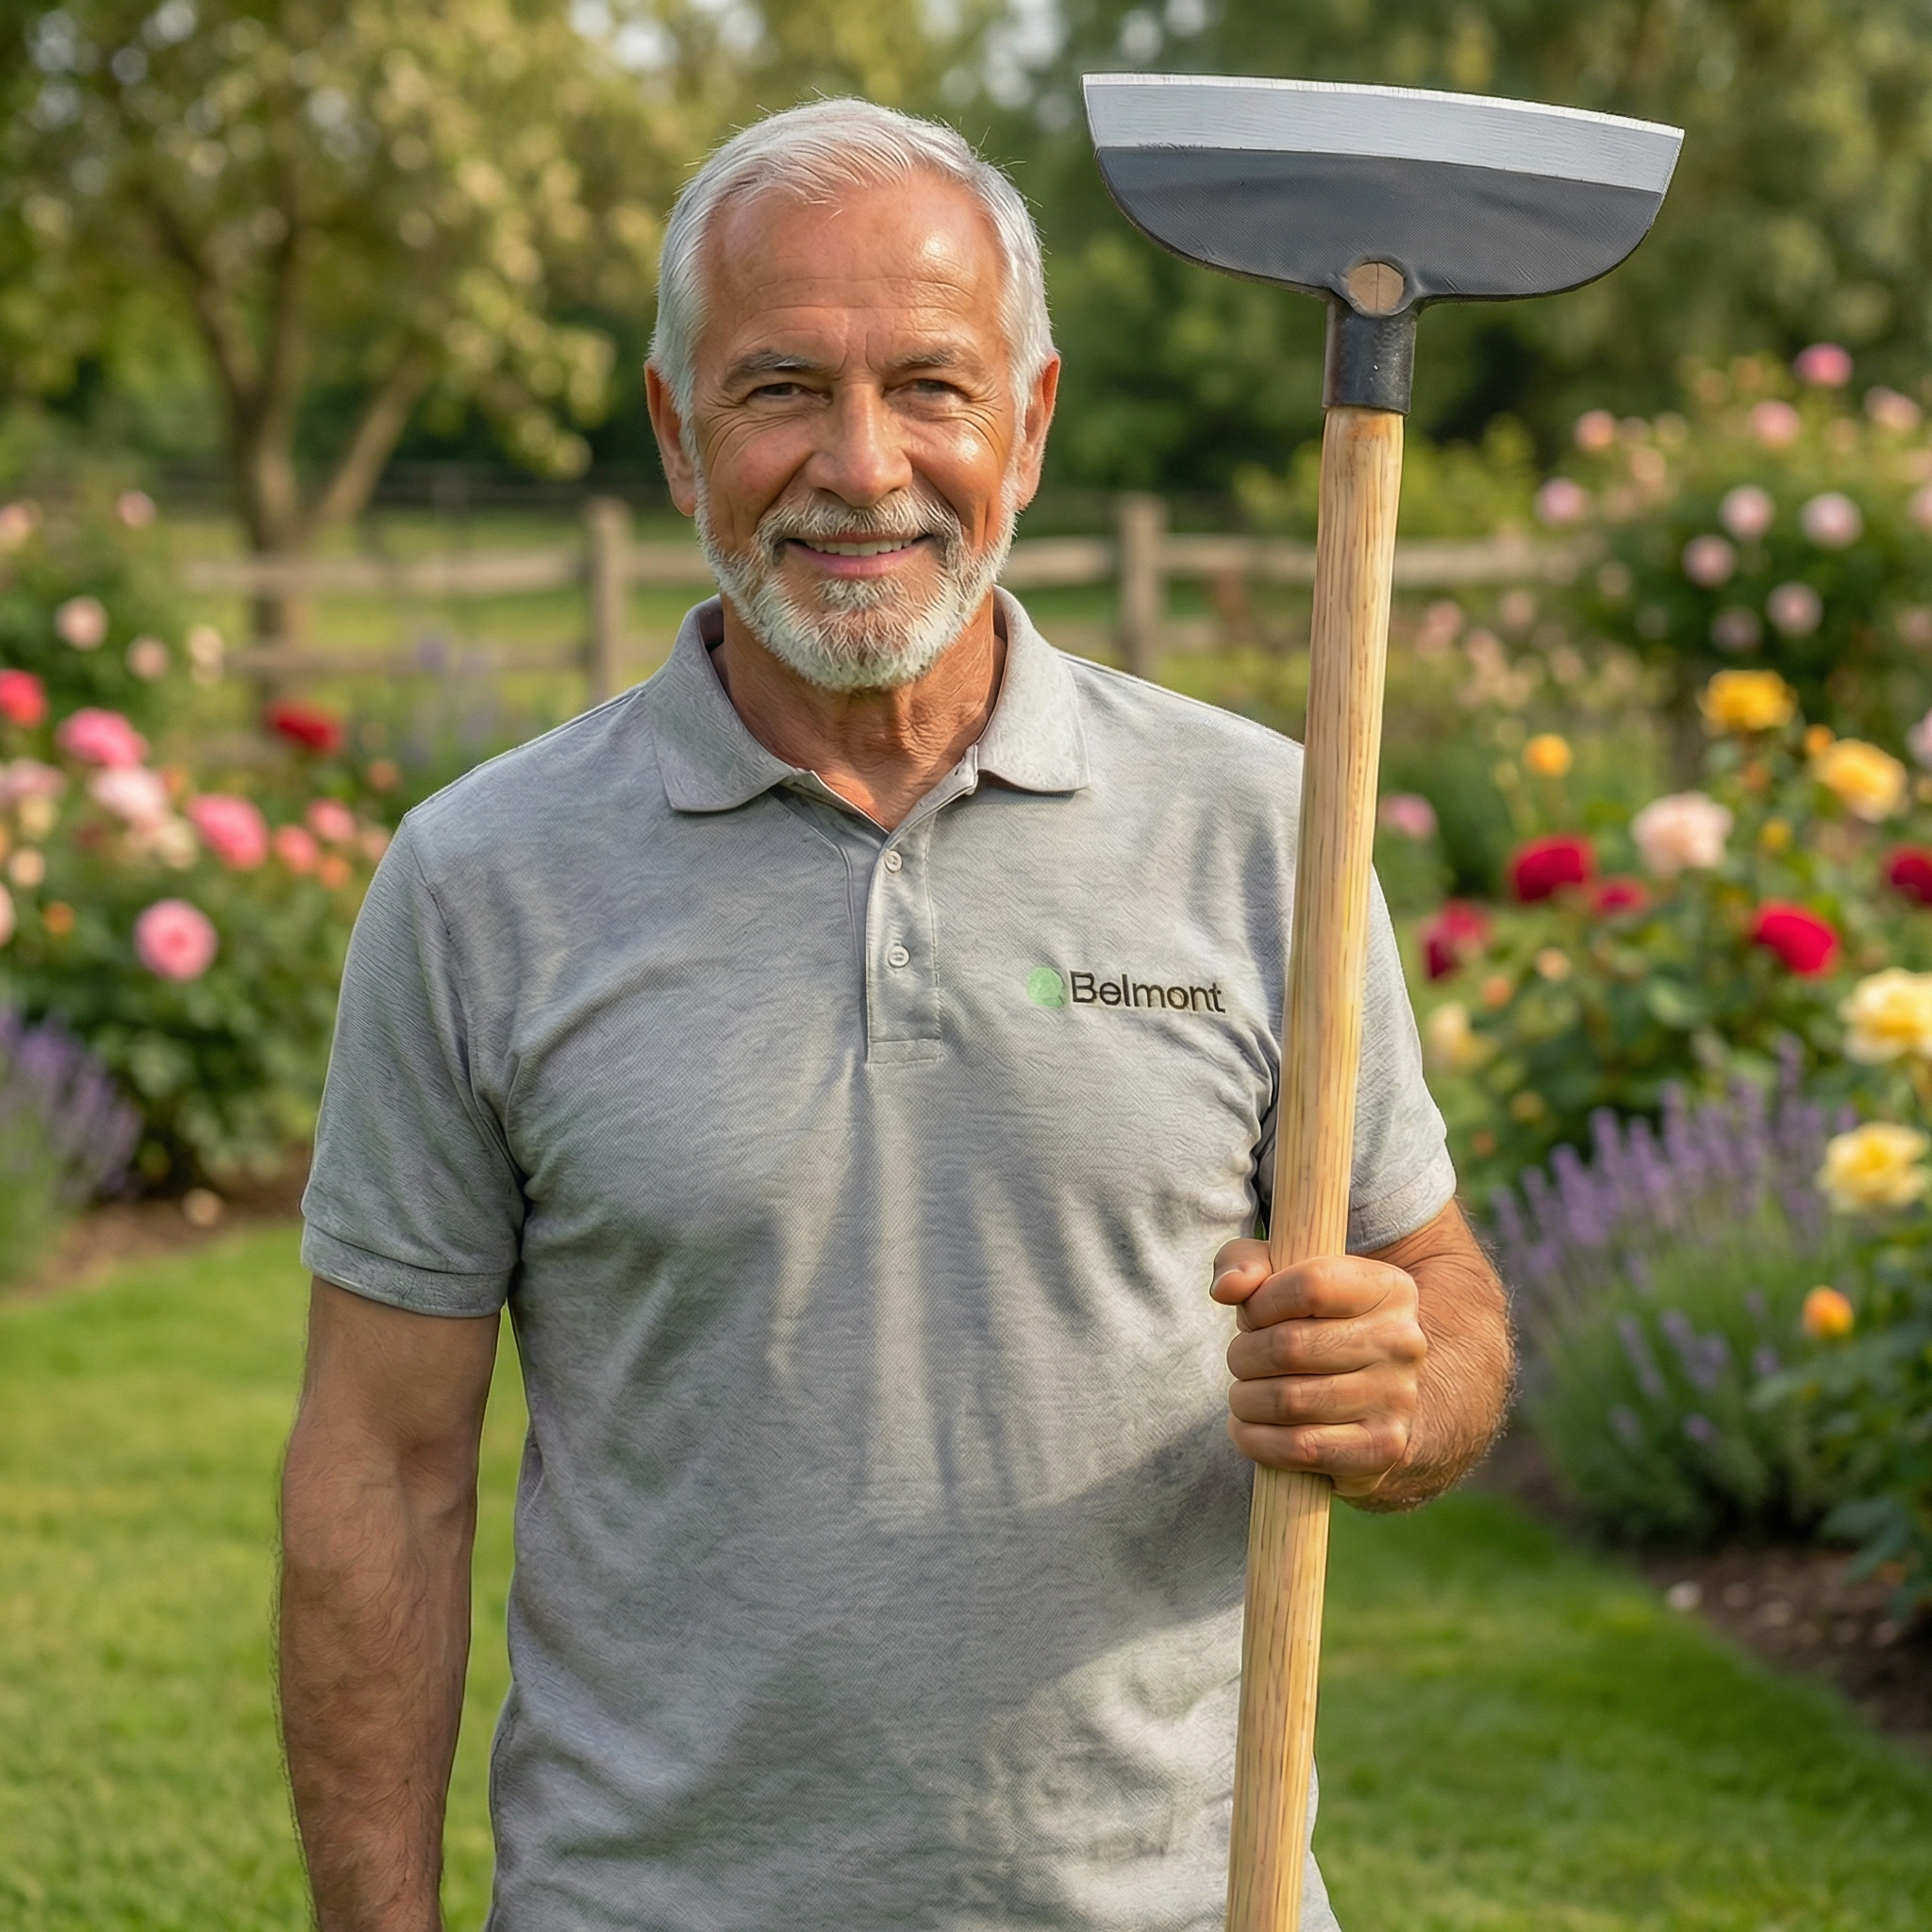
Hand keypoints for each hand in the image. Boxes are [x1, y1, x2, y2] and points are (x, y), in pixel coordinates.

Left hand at [1209, 1239, 1427, 1498]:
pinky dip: (1257, 1441)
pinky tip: (1247, 1429)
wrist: (1373, 1391)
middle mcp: (1402, 1341)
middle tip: (1241, 1360)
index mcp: (1387, 1288)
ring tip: (1244, 1394)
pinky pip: (1301, 1449)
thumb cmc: (1312, 1321)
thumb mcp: (1280, 1274)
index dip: (1261, 1303)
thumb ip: (1244, 1260)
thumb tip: (1227, 1289)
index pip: (1309, 1286)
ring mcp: (1397, 1398)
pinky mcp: (1383, 1448)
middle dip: (1243, 1355)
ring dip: (1245, 1400)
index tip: (1251, 1316)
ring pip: (1289, 1401)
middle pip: (1289, 1347)